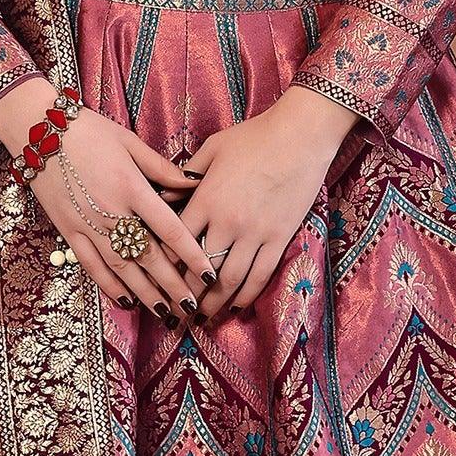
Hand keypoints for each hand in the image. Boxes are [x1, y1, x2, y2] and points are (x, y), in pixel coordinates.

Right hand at [0, 77, 214, 317]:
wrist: (37, 130)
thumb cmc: (89, 131)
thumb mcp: (130, 142)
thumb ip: (162, 168)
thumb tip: (194, 184)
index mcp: (131, 187)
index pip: (169, 229)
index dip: (191, 255)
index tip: (209, 275)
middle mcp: (111, 212)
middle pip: (148, 257)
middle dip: (172, 285)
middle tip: (192, 307)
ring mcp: (87, 225)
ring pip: (122, 269)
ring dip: (145, 294)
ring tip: (165, 314)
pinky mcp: (68, 231)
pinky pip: (91, 266)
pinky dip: (109, 286)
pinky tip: (126, 301)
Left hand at [178, 84, 357, 313]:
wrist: (300, 136)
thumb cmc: (253, 136)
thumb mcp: (212, 149)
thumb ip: (186, 175)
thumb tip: (163, 193)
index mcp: (206, 200)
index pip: (176, 242)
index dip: (164, 264)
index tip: (155, 278)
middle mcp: (228, 223)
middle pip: (199, 269)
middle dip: (183, 294)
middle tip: (173, 311)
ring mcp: (255, 234)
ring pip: (229, 280)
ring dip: (212, 304)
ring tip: (200, 318)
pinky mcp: (279, 239)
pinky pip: (260, 275)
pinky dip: (245, 295)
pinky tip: (234, 307)